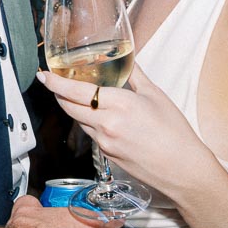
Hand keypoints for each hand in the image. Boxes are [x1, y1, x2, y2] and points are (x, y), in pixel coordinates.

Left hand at [38, 65, 205, 194]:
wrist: (184, 170)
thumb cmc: (175, 132)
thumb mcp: (156, 95)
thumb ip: (135, 75)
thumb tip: (127, 58)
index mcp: (118, 104)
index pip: (75, 91)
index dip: (55, 83)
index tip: (44, 75)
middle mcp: (106, 124)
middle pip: (69, 107)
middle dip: (58, 94)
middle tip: (53, 81)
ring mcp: (105, 142)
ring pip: (78, 120)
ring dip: (72, 107)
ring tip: (73, 94)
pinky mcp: (108, 156)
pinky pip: (90, 134)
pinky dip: (87, 121)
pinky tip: (94, 114)